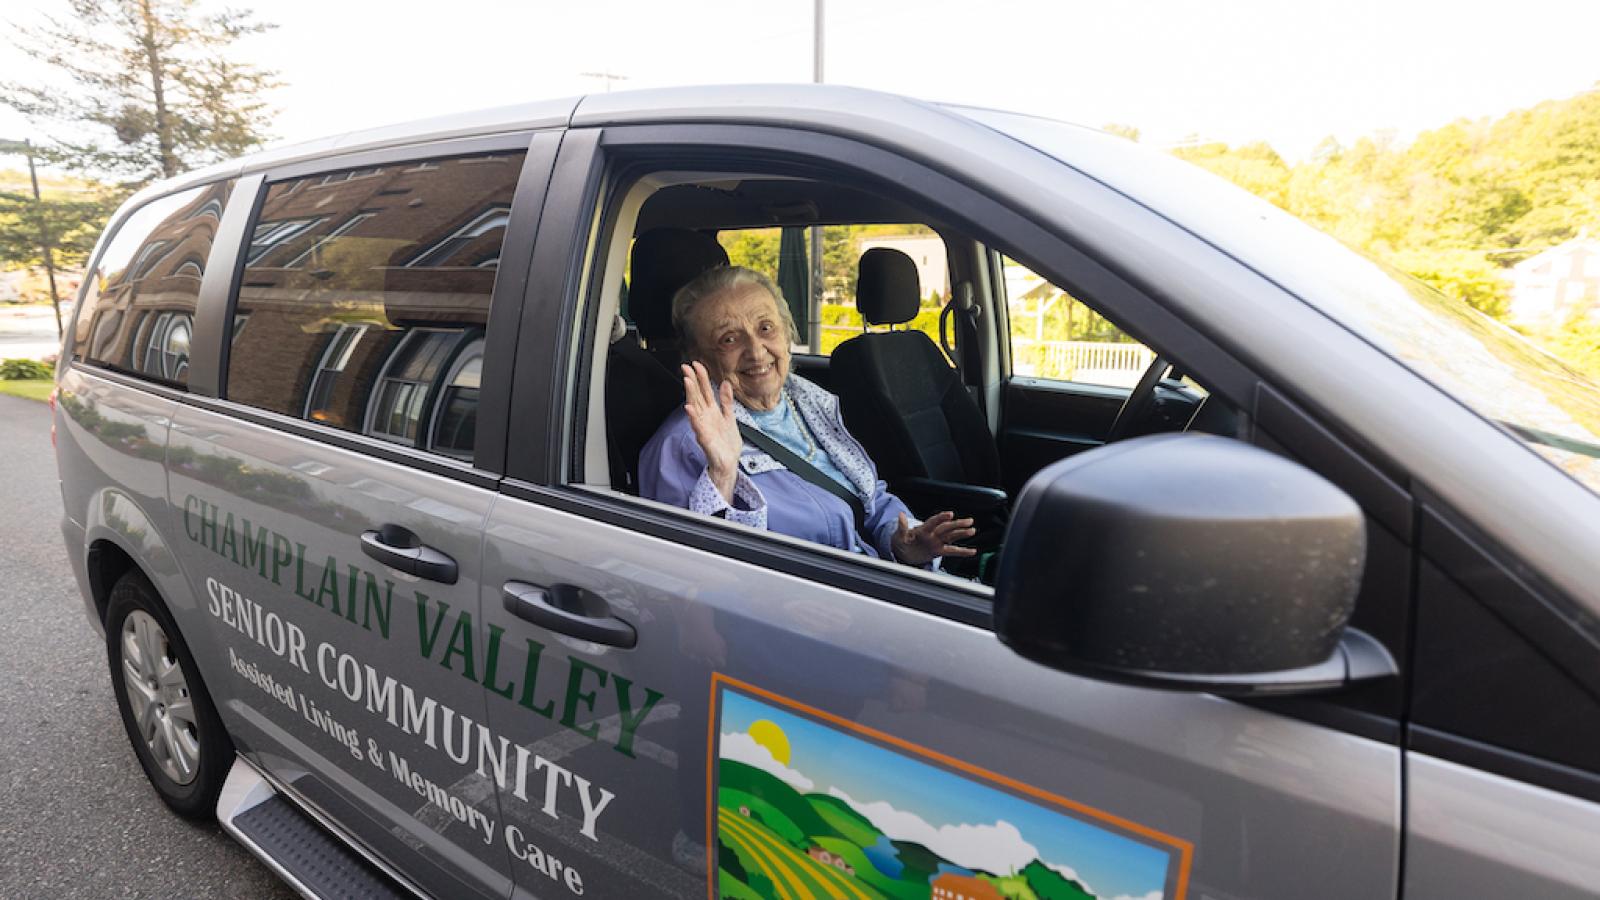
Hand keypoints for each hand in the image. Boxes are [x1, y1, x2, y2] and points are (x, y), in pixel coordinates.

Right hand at [682, 361, 742, 503]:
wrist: (728, 463)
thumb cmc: (727, 443)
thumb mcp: (729, 417)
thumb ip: (726, 401)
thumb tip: (725, 383)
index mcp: (712, 411)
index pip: (704, 390)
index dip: (701, 377)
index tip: (696, 364)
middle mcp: (705, 417)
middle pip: (697, 395)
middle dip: (692, 381)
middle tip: (686, 367)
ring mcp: (704, 427)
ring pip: (695, 407)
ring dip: (690, 394)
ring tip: (687, 381)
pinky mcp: (705, 438)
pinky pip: (697, 426)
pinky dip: (693, 418)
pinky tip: (689, 409)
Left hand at [891, 511, 976, 565]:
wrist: (902, 553)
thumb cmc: (901, 542)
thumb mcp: (898, 536)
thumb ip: (902, 527)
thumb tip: (900, 515)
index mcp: (923, 529)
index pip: (934, 522)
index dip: (942, 518)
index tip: (950, 514)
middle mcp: (932, 534)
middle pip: (947, 527)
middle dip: (957, 524)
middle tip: (969, 521)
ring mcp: (937, 542)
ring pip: (952, 536)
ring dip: (962, 533)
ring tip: (972, 530)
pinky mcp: (939, 551)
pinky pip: (952, 551)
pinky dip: (962, 551)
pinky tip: (972, 551)